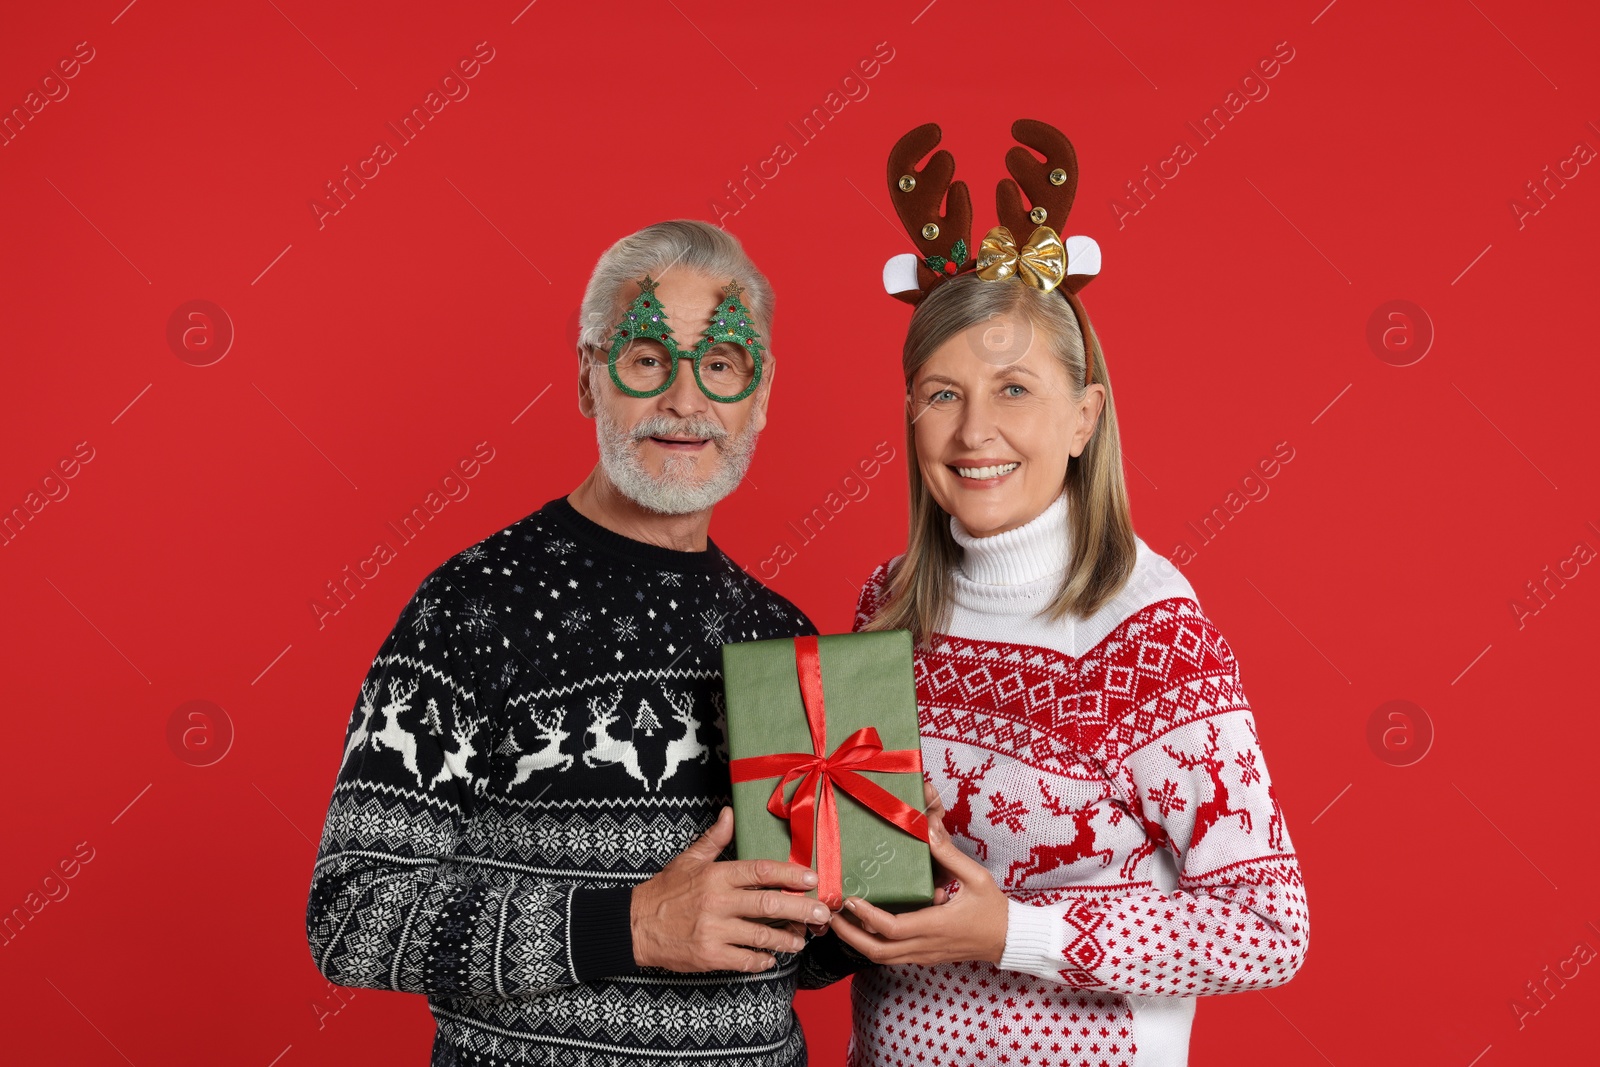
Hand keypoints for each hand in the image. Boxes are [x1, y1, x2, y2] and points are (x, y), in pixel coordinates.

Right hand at [631, 806, 834, 972]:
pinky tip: (770, 958)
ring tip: (801, 940)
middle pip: (769, 904)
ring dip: (787, 939)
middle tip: (822, 914)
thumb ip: (714, 839)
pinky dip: (761, 961)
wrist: (635, 925)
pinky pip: (744, 960)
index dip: (790, 874)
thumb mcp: (688, 860)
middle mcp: (717, 902)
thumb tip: (730, 813)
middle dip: (801, 909)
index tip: (812, 878)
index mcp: (716, 876)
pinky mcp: (709, 956)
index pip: (760, 871)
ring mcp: (714, 931)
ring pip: (761, 935)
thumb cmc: (664, 891)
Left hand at [827, 778, 1007, 965]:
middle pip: (876, 951)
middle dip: (848, 935)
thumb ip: (949, 854)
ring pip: (881, 958)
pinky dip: (872, 945)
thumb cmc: (994, 908)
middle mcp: (925, 945)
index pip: (892, 928)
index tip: (849, 899)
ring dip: (857, 942)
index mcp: (936, 925)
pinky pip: (891, 956)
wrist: (1010, 940)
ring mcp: (924, 955)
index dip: (866, 916)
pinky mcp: (925, 956)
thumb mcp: (976, 877)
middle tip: (829, 914)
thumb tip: (927, 829)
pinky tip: (862, 927)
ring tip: (839, 921)